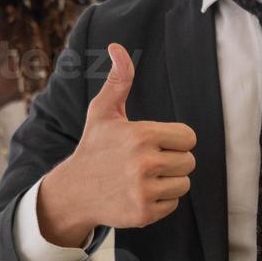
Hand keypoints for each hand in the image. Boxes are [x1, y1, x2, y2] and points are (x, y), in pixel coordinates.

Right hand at [38, 43, 196, 245]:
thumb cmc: (94, 147)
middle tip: (147, 162)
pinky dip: (160, 201)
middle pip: (189, 162)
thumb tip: (117, 46)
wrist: (73, 191)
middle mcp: (144, 163)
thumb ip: (118, 79)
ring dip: (168, 182)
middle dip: (172, 161)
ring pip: (183, 184)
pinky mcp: (144, 213)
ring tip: (143, 178)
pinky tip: (138, 193)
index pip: (188, 138)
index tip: (155, 143)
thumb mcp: (103, 111)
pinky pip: (173, 204)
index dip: (174, 140)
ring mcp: (143, 190)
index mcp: (142, 135)